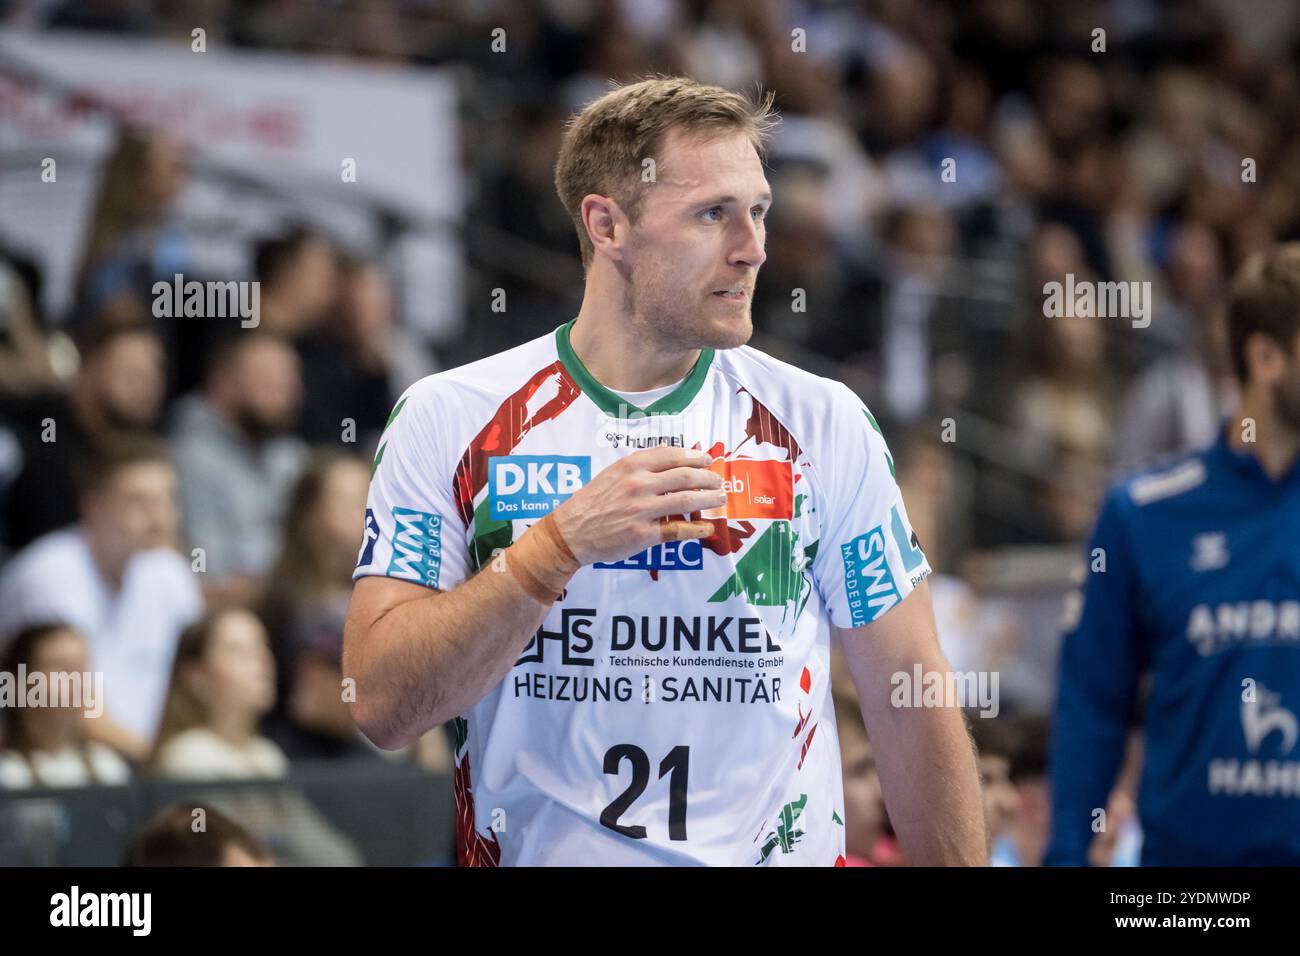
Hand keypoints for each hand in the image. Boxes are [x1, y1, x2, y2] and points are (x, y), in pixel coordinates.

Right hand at [551, 445, 723, 565]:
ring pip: (686, 500)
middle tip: (718, 481)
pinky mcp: (643, 534)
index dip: (695, 456)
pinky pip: (677, 529)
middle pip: (685, 476)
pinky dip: (697, 529)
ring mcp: (642, 509)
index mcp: (631, 465)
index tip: (707, 459)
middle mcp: (639, 484)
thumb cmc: (592, 501)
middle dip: (708, 478)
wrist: (571, 532)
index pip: (672, 455)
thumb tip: (669, 452)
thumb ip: (640, 463)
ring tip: (719, 499)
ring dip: (708, 499)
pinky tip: (708, 528)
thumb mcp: (612, 472)